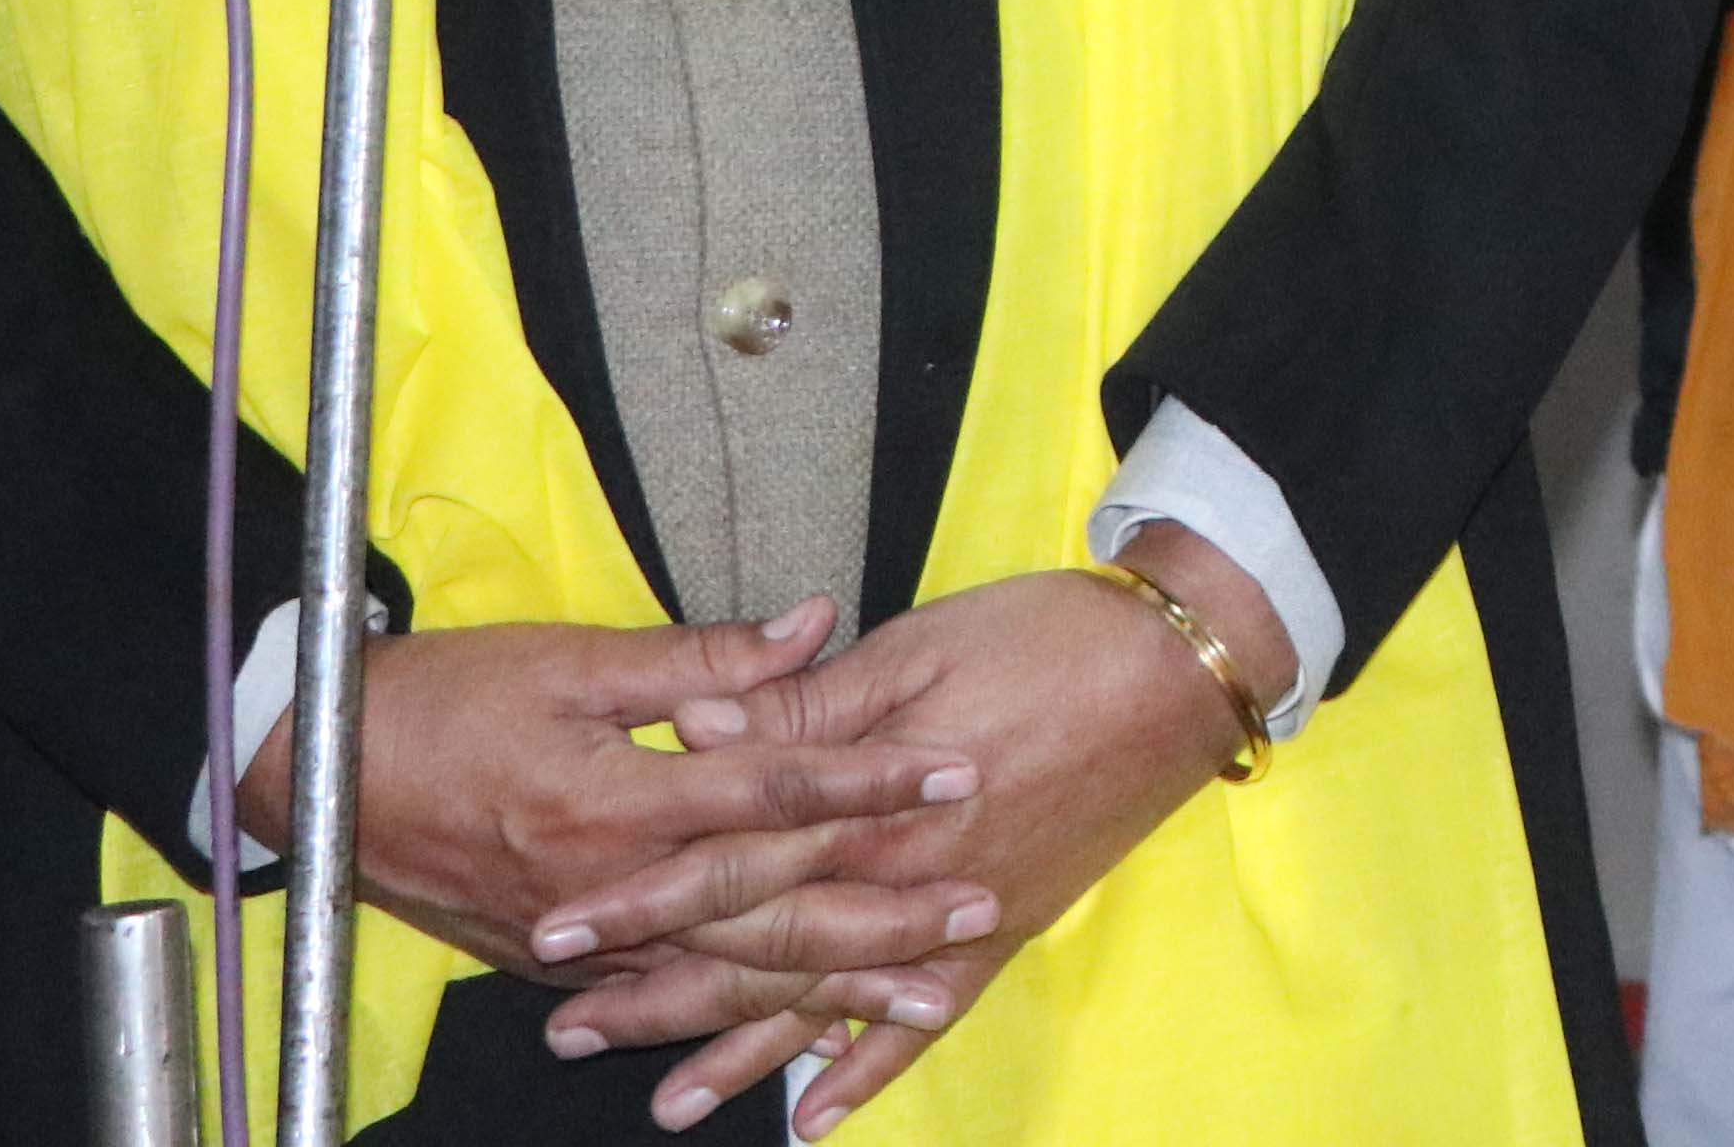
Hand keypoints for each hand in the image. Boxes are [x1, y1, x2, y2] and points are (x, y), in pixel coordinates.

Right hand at [223, 602, 987, 985]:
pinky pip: (670, 1002)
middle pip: (775, 911)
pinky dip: (741, 1023)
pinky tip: (803, 1034)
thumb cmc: (440, 698)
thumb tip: (812, 624)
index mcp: (621, 796)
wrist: (314, 773)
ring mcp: (584, 938)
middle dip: (885, 917)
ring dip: (836, 989)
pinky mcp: (558, 964)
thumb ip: (701, 657)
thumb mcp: (571, 657)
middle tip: (979, 911)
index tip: (960, 770)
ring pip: (732, 975)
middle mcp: (611, 884)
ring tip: (926, 998)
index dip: (876, 781)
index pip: (780, 793)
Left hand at [536, 537, 1279, 1135]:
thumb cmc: (1045, 635)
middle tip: (571, 1034)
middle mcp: (901, 875)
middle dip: (661, 996)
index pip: (728, 861)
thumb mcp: (916, 647)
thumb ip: (807, 707)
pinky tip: (819, 1115)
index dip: (638, 897)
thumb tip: (697, 732)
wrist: (1177, 669)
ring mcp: (955, 914)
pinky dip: (872, 1070)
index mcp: (869, 799)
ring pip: (828, 1001)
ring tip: (666, 1105)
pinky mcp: (1005, 929)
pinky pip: (927, 1019)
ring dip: (744, 1054)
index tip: (556, 930)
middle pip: (760, 949)